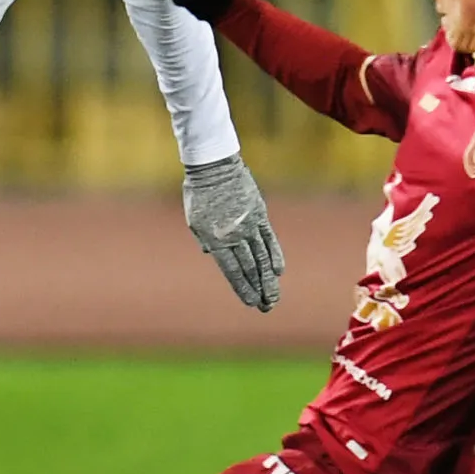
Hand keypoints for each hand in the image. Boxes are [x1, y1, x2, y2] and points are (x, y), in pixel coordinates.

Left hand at [183, 153, 284, 310]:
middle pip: (249, 268)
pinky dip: (275, 254)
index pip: (231, 271)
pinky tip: (278, 270)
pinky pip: (269, 238)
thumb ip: (207, 240)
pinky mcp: (260, 214)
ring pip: (261, 257)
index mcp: (215, 239)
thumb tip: (214, 255)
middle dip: (258, 289)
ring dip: (268, 279)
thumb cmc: (200, 194)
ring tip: (274, 297)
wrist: (214, 166)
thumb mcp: (195, 221)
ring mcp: (249, 225)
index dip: (242, 287)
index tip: (250, 302)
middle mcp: (234, 236)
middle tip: (266, 307)